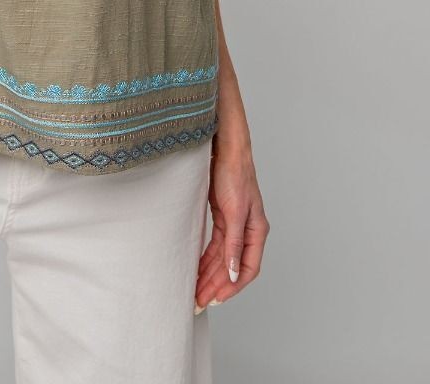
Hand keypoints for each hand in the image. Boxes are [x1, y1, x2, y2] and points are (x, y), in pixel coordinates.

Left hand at [194, 140, 269, 311]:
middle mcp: (247, 231)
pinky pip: (215, 246)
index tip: (215, 299)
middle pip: (233, 267)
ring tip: (195, 290)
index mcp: (256, 231)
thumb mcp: (234, 212)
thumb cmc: (234, 174)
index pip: (248, 269)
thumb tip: (235, 274)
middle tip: (198, 301)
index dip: (233, 287)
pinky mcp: (222, 217)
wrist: (225, 149)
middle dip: (216, 285)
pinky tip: (196, 269)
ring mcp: (234, 224)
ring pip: (223, 258)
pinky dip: (206, 259)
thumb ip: (234, 244)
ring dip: (210, 275)